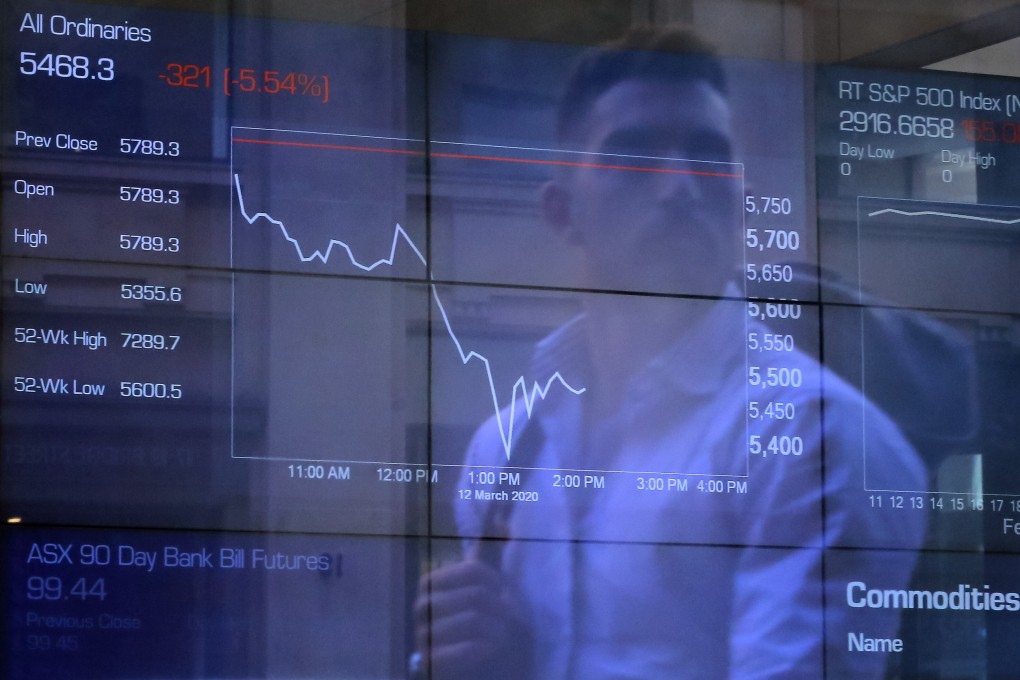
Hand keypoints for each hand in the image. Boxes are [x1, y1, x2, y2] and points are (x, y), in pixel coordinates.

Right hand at [414, 556, 524, 677]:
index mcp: (432, 583)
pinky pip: (465, 649)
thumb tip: (502, 519)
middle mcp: (421, 607)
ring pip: (474, 621)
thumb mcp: (492, 585)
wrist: (486, 667)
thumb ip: (491, 552)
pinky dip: (485, 649)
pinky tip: (489, 651)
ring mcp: (421, 636)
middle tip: (508, 621)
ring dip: (499, 631)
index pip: (474, 570)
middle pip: (476, 596)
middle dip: (502, 610)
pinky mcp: (428, 664)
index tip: (504, 596)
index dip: (498, 583)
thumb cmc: (488, 623)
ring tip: (501, 638)